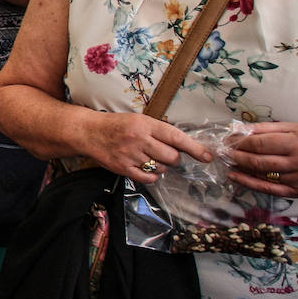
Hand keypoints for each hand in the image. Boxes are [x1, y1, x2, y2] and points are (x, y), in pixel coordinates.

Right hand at [82, 112, 212, 184]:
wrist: (90, 132)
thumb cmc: (117, 125)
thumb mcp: (140, 120)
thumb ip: (160, 131)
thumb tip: (184, 146)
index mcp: (146, 125)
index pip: (177, 137)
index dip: (195, 148)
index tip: (207, 156)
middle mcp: (139, 139)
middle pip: (172, 157)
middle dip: (173, 158)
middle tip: (165, 154)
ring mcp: (131, 155)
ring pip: (161, 168)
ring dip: (161, 166)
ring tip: (148, 157)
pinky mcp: (124, 168)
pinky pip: (149, 178)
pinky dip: (152, 175)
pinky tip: (146, 168)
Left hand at [227, 122, 297, 197]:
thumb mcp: (296, 129)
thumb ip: (270, 128)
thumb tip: (243, 128)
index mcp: (295, 141)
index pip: (258, 142)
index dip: (238, 141)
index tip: (226, 138)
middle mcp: (294, 160)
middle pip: (256, 159)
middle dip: (234, 155)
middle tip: (221, 150)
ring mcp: (295, 177)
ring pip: (259, 173)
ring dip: (238, 167)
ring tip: (226, 160)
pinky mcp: (295, 191)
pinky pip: (267, 188)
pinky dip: (247, 182)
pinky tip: (234, 176)